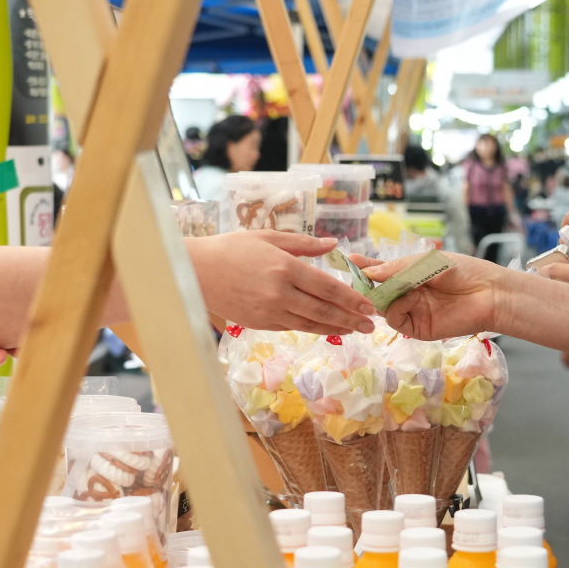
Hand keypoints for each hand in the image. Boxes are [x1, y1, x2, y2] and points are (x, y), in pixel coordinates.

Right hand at [188, 230, 374, 333]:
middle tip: (372, 325)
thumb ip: (304, 244)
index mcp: (285, 268)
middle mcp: (280, 293)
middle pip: (324, 310)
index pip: (327, 287)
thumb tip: (333, 245)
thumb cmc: (232, 249)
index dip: (351, 298)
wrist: (196, 273)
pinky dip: (313, 329)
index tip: (369, 305)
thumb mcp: (268, 237)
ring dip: (336, 327)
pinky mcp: (261, 323)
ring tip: (356, 330)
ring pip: (311, 323)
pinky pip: (293, 327)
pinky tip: (327, 328)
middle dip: (351, 318)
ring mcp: (270, 311)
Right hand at [365, 251, 507, 339]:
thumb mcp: (427, 263)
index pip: (383, 272)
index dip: (366, 267)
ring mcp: (412, 312)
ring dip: (384, 296)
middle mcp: (408, 294)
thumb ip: (396, 268)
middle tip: (357, 279)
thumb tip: (368, 273)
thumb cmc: (462, 272)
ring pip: (382, 307)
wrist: (489, 294)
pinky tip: (410, 298)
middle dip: (367, 285)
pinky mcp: (418, 329)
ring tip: (394, 286)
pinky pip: (395, 320)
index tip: (349, 261)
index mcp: (411, 275)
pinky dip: (396, 308)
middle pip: (378, 291)